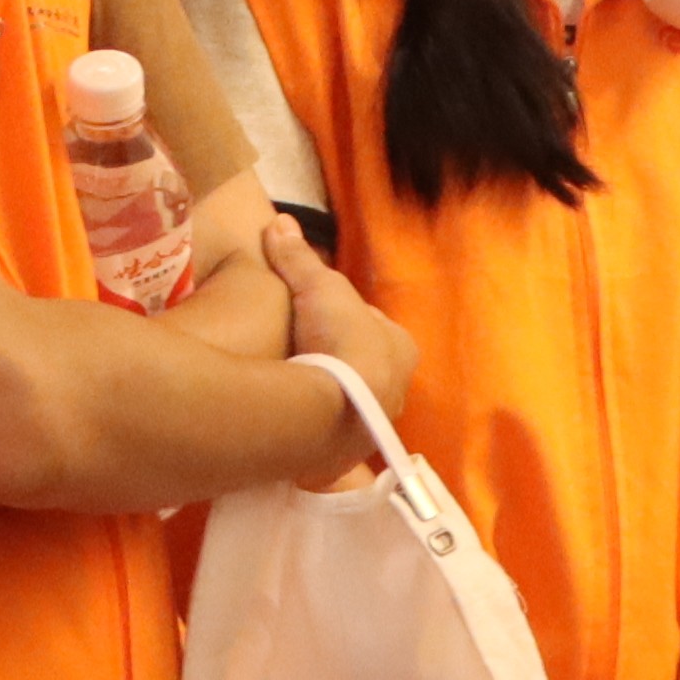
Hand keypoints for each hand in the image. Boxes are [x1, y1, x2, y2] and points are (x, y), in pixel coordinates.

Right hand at [265, 218, 415, 448]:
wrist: (333, 414)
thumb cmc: (341, 341)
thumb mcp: (317, 286)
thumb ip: (299, 258)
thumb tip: (279, 221)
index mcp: (399, 348)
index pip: (370, 325)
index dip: (343, 316)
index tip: (315, 311)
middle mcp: (396, 391)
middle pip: (361, 367)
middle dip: (337, 360)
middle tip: (300, 349)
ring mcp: (370, 429)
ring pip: (347, 404)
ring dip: (324, 397)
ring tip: (289, 385)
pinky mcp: (341, 458)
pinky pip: (325, 438)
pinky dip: (309, 429)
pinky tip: (287, 421)